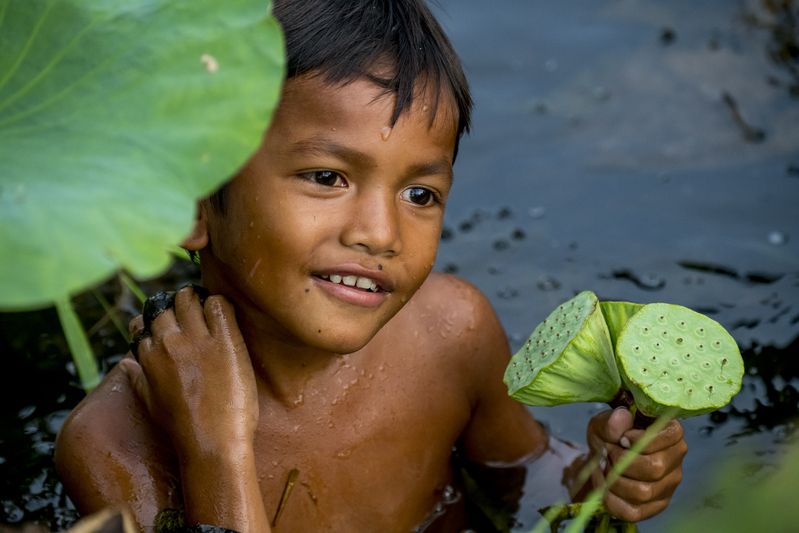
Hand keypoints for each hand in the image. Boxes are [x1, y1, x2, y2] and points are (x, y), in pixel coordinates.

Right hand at [120, 286, 257, 460]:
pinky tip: (223, 314)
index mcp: (148, 356)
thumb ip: (138, 379)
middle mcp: (169, 342)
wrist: (213, 444)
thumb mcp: (150, 403)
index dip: (157, 320)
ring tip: (206, 308)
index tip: (170, 324)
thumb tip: (126, 362)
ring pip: (189, 299)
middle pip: (166, 306)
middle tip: (192, 311)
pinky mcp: (225, 341)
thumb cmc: (182, 429)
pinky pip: (218, 305)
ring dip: (196, 300)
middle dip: (177, 306)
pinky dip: (219, 303)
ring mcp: (197, 340)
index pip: (144, 322)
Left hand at [585, 407, 686, 521]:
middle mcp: (675, 461)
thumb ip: (612, 421)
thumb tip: (622, 417)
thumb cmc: (609, 438)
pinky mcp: (654, 507)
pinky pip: (633, 511)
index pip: (670, 436)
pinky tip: (604, 484)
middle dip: (622, 461)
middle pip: (655, 468)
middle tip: (607, 452)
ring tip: (604, 467)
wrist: (600, 459)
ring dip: (614, 479)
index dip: (641, 439)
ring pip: (643, 491)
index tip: (623, 438)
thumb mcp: (604, 424)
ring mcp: (667, 487)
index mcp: (671, 434)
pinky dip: (611, 498)